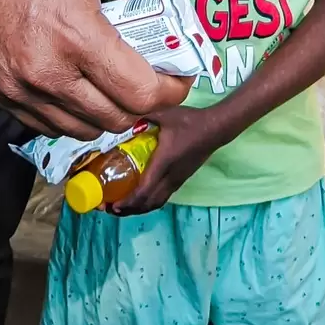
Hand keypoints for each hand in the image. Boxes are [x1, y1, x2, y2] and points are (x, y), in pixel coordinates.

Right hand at [0, 0, 192, 138]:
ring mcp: (19, 88)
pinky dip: (70, 115)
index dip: (171, 92)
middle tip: (148, 80)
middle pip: (115, 119)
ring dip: (106, 114)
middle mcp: (47, 72)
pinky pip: (45, 125)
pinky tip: (76, 87)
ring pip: (81, 130)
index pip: (139, 93)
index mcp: (77, 35)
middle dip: (142, 104)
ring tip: (112, 86)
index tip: (178, 79)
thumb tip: (170, 10)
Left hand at [108, 102, 223, 214]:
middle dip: (128, 210)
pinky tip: (140, 197)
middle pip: (148, 204)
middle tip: (109, 208)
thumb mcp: (164, 114)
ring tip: (122, 207)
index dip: (127, 202)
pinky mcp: (181, 179)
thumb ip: (143, 116)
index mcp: (163, 163)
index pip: (144, 191)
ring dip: (138, 209)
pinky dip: (148, 203)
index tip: (112, 205)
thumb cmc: (189, 121)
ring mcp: (177, 180)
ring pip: (156, 203)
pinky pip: (162, 197)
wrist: (215, 128)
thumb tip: (123, 117)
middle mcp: (170, 177)